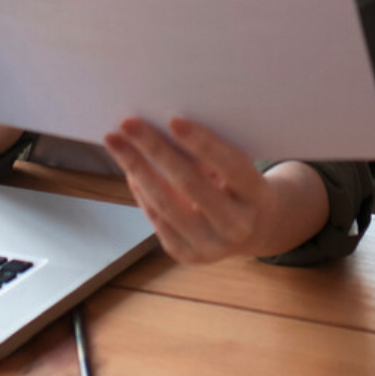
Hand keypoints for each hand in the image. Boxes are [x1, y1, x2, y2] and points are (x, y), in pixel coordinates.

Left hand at [102, 117, 325, 263]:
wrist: (256, 229)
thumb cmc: (243, 185)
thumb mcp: (242, 169)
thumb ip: (212, 155)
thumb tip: (164, 127)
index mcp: (258, 196)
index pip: (231, 166)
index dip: (203, 143)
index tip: (174, 120)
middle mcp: (237, 226)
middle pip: (190, 185)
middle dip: (155, 150)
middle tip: (129, 124)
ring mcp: (211, 247)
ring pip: (166, 205)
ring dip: (136, 169)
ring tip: (116, 143)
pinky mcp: (188, 255)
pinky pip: (158, 219)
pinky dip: (141, 191)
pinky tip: (130, 168)